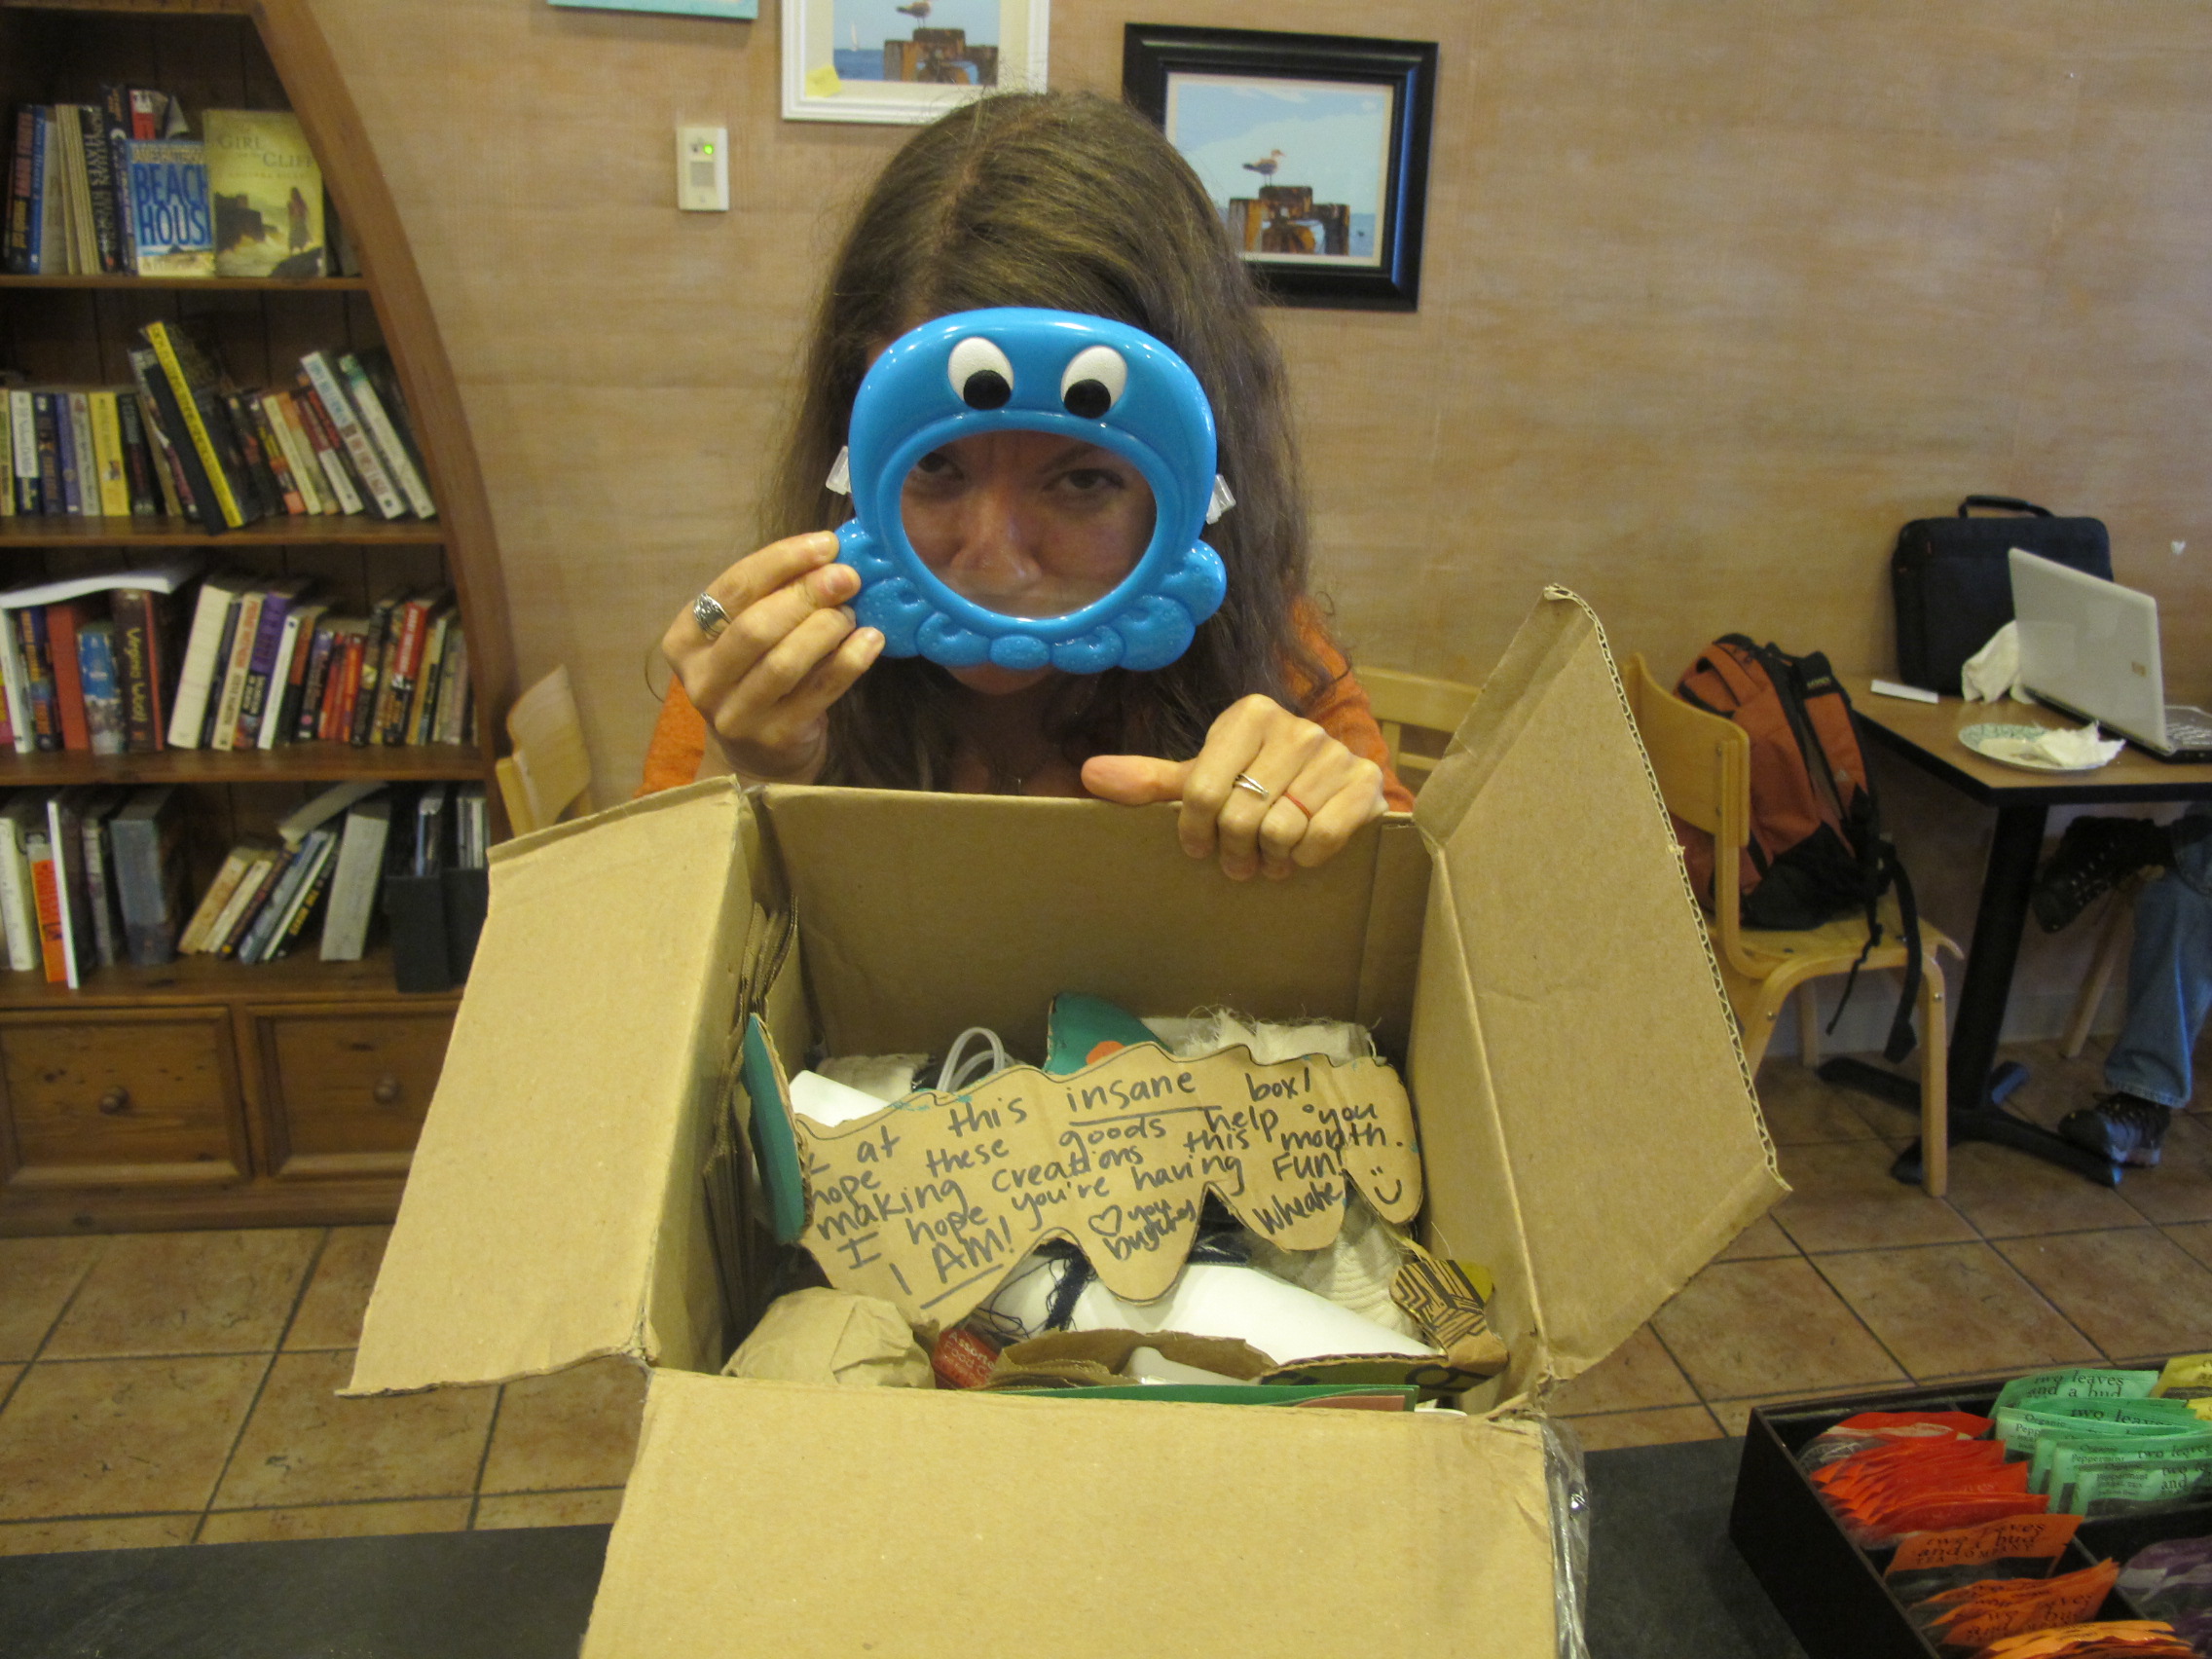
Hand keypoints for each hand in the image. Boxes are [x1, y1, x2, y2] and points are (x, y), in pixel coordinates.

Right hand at [661, 531, 883, 782]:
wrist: (756, 757)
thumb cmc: (752, 678)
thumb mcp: (746, 635)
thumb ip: (772, 598)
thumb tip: (829, 556)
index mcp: (684, 639)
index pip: (731, 589)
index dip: (781, 561)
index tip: (825, 545)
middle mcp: (701, 679)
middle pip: (755, 627)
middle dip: (806, 595)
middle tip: (847, 577)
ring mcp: (735, 714)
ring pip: (783, 662)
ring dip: (826, 629)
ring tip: (852, 613)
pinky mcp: (774, 738)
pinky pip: (817, 692)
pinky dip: (848, 662)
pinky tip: (870, 641)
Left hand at [1081, 694, 1386, 879]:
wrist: (1334, 785)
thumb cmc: (1259, 781)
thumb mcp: (1206, 777)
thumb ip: (1152, 781)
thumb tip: (1090, 774)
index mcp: (1250, 714)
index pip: (1201, 792)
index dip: (1194, 832)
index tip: (1197, 845)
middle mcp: (1295, 727)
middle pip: (1241, 817)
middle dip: (1235, 852)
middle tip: (1239, 860)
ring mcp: (1334, 753)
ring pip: (1281, 832)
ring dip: (1272, 858)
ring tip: (1271, 855)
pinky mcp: (1365, 783)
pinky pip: (1322, 839)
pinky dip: (1307, 857)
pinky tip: (1303, 851)